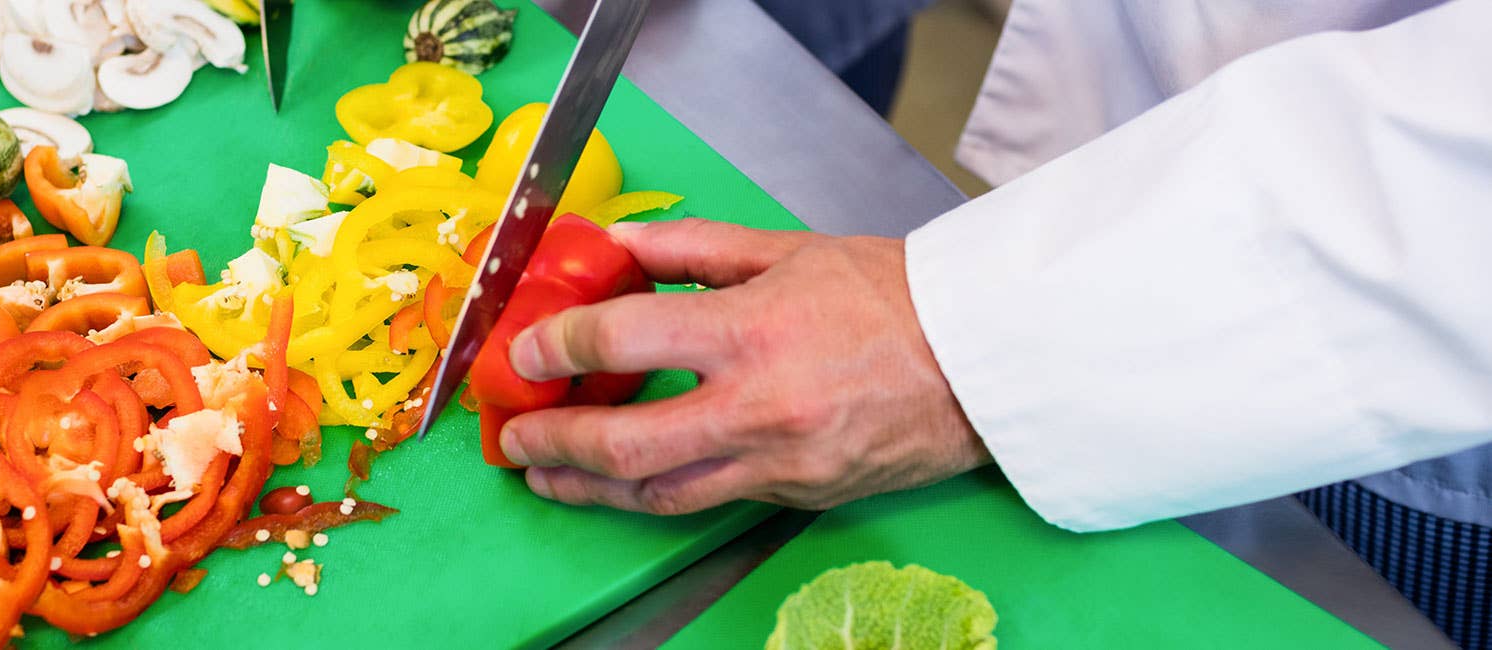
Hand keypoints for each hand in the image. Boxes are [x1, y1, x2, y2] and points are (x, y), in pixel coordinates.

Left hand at [498, 219, 988, 513]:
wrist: (984, 360)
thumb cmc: (895, 297)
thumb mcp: (787, 249)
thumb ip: (691, 250)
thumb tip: (617, 248)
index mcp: (751, 330)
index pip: (621, 342)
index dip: (559, 347)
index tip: (529, 350)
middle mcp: (759, 406)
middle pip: (624, 443)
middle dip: (554, 442)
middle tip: (515, 433)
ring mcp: (778, 461)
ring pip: (657, 492)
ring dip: (590, 487)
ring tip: (548, 474)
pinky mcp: (796, 493)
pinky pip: (706, 499)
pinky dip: (653, 493)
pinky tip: (622, 482)